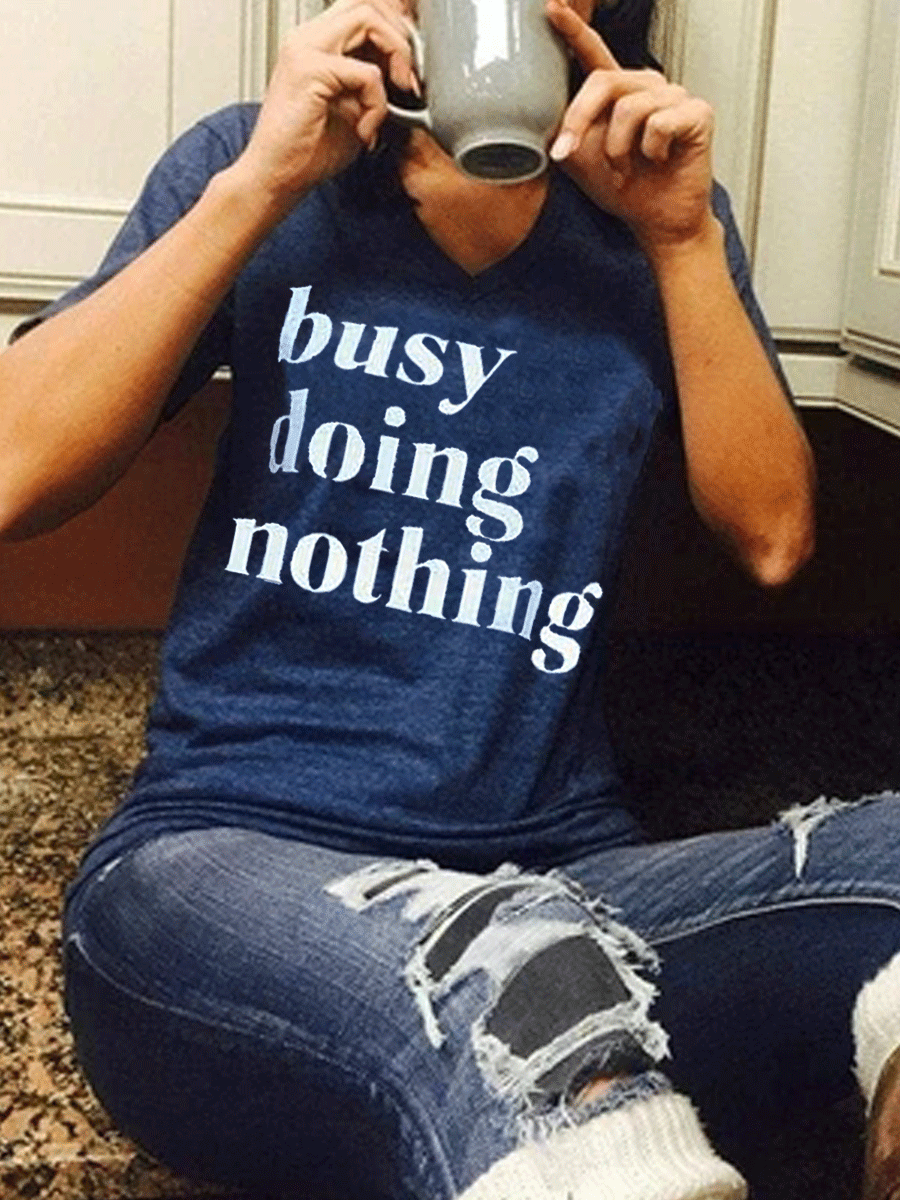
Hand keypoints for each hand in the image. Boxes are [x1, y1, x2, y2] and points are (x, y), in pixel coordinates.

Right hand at [232, 0, 416, 210]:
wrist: (276, 179)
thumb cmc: (308, 152)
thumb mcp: (352, 108)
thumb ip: (372, 81)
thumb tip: (403, 68)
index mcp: (314, 43)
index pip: (361, 8)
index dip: (394, 29)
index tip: (409, 68)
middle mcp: (306, 38)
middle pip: (367, 2)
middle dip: (400, 35)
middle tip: (409, 79)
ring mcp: (304, 49)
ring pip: (368, 18)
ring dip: (396, 55)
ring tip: (396, 95)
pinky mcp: (309, 70)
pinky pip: (366, 72)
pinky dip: (378, 103)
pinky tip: (366, 129)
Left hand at [546, 0, 714, 253]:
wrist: (658, 220)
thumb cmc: (626, 189)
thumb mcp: (583, 160)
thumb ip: (567, 129)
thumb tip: (548, 114)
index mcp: (619, 93)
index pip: (593, 54)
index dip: (573, 28)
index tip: (551, 6)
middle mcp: (647, 87)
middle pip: (603, 82)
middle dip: (580, 121)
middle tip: (567, 153)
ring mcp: (674, 96)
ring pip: (629, 108)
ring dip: (618, 150)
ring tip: (628, 168)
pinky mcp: (697, 112)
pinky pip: (660, 124)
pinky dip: (652, 151)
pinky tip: (661, 160)